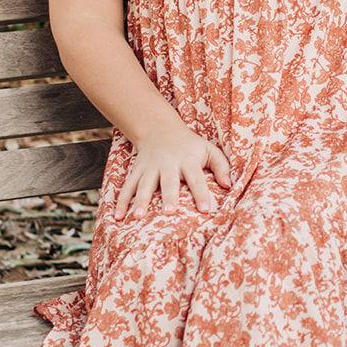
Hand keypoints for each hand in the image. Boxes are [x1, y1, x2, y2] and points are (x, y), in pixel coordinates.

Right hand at [116, 118, 233, 215]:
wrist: (160, 130)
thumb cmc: (190, 146)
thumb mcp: (209, 150)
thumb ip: (221, 166)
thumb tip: (229, 186)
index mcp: (187, 160)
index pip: (196, 179)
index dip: (201, 194)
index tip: (206, 210)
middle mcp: (167, 164)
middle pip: (168, 182)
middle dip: (168, 196)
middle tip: (169, 212)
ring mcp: (149, 168)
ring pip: (144, 185)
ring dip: (140, 200)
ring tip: (137, 216)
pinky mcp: (136, 171)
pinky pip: (127, 187)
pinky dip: (121, 201)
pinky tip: (117, 217)